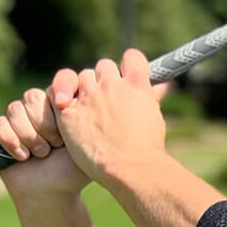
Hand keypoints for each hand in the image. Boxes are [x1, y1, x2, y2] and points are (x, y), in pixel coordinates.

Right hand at [0, 77, 88, 200]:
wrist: (52, 192)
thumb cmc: (73, 170)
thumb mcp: (87, 143)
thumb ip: (88, 119)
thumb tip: (86, 94)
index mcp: (62, 105)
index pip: (56, 85)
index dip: (59, 104)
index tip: (66, 128)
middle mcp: (40, 107)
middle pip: (32, 96)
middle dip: (44, 125)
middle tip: (55, 145)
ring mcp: (20, 118)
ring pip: (15, 108)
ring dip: (30, 136)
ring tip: (42, 154)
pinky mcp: (3, 131)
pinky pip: (0, 124)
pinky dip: (13, 143)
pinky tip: (24, 158)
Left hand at [53, 49, 170, 189]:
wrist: (129, 169)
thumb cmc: (146, 148)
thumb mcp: (154, 115)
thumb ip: (152, 96)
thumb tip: (165, 84)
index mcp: (137, 84)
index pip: (131, 57)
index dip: (128, 65)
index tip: (126, 75)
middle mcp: (112, 85)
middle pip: (103, 66)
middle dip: (104, 79)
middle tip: (105, 99)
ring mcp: (89, 97)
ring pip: (81, 78)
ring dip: (84, 90)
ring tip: (88, 111)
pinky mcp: (69, 112)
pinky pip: (60, 96)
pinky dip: (65, 105)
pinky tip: (71, 119)